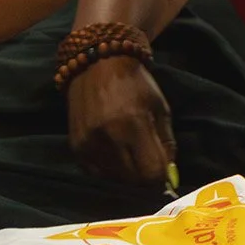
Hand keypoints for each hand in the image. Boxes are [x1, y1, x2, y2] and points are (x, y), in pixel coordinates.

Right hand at [67, 57, 174, 188]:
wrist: (97, 64)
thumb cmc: (135, 84)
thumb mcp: (160, 108)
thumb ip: (167, 144)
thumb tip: (168, 175)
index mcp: (134, 124)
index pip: (151, 173)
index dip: (160, 176)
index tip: (162, 169)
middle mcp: (108, 137)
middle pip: (133, 180)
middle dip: (144, 175)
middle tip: (146, 159)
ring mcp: (88, 144)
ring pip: (115, 179)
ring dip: (127, 172)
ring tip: (129, 152)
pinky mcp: (76, 147)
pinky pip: (97, 173)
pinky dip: (108, 169)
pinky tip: (113, 152)